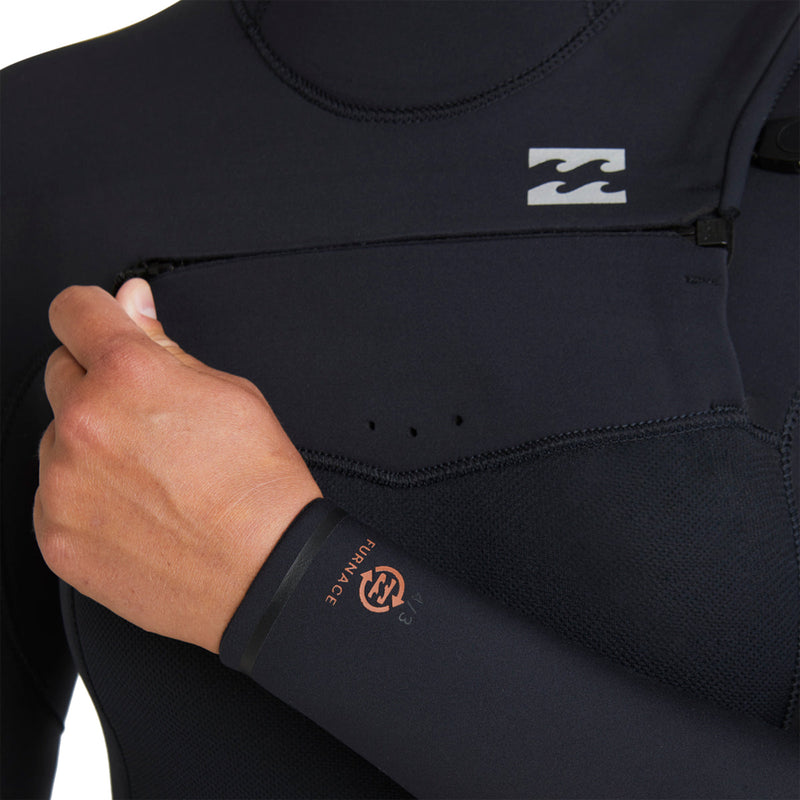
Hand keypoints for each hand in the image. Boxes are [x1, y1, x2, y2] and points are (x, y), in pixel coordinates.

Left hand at [34, 279, 321, 652]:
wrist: (265, 571)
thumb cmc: (258, 485)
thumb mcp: (229, 392)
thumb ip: (164, 345)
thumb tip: (130, 303)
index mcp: (128, 375)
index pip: (73, 310)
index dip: (94, 313)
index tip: (102, 327)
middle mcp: (82, 424)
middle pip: (60, 372)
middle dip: (99, 383)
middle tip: (151, 421)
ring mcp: (61, 484)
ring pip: (56, 438)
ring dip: (90, 444)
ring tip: (149, 477)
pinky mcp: (54, 535)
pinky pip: (52, 494)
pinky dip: (85, 495)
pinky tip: (134, 510)